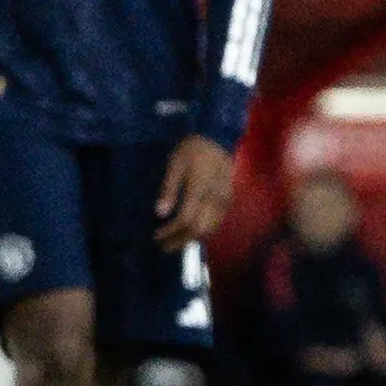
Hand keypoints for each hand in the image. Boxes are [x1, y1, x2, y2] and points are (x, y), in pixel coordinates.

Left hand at [152, 134, 233, 248]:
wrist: (217, 139)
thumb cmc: (192, 149)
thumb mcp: (175, 164)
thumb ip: (168, 189)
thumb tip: (160, 213)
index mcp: (199, 188)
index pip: (185, 219)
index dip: (170, 231)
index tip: (156, 236)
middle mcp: (215, 198)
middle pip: (199, 229)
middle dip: (179, 241)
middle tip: (163, 247)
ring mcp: (224, 201)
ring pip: (210, 230)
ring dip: (191, 240)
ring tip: (174, 242)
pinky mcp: (228, 201)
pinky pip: (217, 223)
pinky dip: (203, 232)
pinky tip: (191, 233)